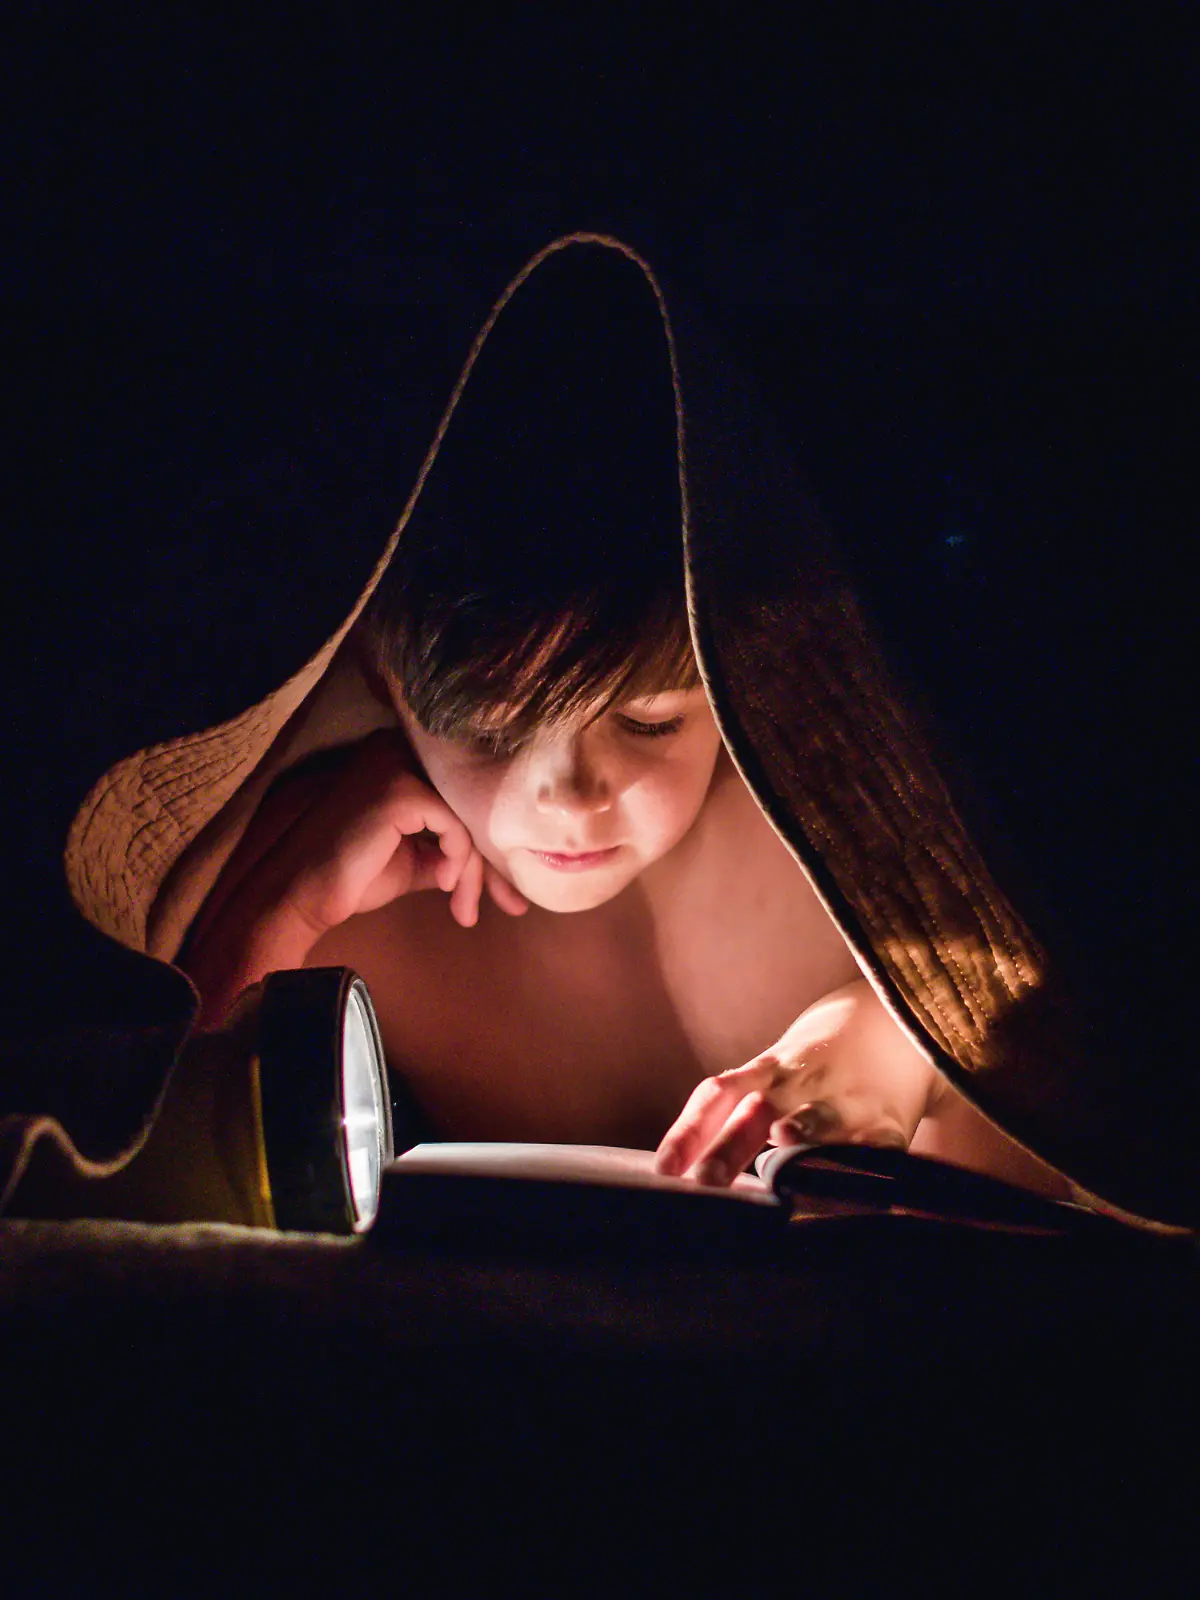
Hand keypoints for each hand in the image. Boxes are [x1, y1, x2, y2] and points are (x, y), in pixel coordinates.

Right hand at [183, 731, 526, 1025]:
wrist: (303, 895)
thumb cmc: (353, 876)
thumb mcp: (416, 858)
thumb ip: (451, 848)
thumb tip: (494, 860)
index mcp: (401, 757)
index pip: (461, 796)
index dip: (489, 844)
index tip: (509, 892)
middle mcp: (399, 749)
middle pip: (470, 804)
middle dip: (494, 860)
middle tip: (515, 905)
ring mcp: (398, 765)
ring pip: (467, 818)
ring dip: (475, 870)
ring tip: (467, 909)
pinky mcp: (401, 791)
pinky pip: (455, 827)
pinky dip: (459, 860)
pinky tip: (446, 884)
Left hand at [655, 978, 939, 1187]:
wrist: (892, 1020)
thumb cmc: (814, 1067)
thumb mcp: (773, 1076)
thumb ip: (734, 1118)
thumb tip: (679, 1172)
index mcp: (765, 1074)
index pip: (717, 1097)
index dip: (687, 1131)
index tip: (662, 1170)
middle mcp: (800, 1085)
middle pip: (757, 1114)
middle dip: (730, 1148)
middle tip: (704, 1182)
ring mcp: (845, 1102)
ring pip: (820, 1121)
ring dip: (802, 1134)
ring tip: (783, 1155)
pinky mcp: (889, 1124)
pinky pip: (878, 1149)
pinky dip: (867, 1168)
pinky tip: (854, 1199)